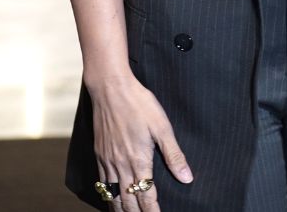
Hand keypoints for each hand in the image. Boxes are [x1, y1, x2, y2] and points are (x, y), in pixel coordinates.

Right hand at [88, 73, 193, 210]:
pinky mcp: (99, 154)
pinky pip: (103, 184)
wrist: (110, 87)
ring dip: (121, 210)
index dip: (153, 211)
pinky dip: (108, 197)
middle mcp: (121, 165)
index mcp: (138, 160)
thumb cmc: (139, 103)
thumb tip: (186, 177)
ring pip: (113, 196)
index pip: (146, 196)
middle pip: (128, 202)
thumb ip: (174, 154)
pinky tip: (113, 199)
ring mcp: (108, 161)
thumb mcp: (162, 126)